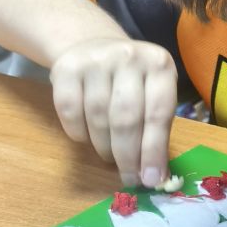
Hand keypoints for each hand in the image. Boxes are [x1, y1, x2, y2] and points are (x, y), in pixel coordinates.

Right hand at [50, 38, 177, 186]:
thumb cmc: (132, 82)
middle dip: (128, 156)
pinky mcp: (66, 67)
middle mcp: (129, 57)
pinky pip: (70, 112)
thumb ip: (157, 131)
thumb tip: (154, 177)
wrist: (94, 46)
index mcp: (159, 65)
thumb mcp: (153, 96)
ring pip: (98, 118)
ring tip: (110, 156)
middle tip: (129, 178)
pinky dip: (79, 133)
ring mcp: (96, 60)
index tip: (150, 180)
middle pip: (126, 119)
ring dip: (104, 147)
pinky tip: (87, 137)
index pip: (158, 114)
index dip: (153, 151)